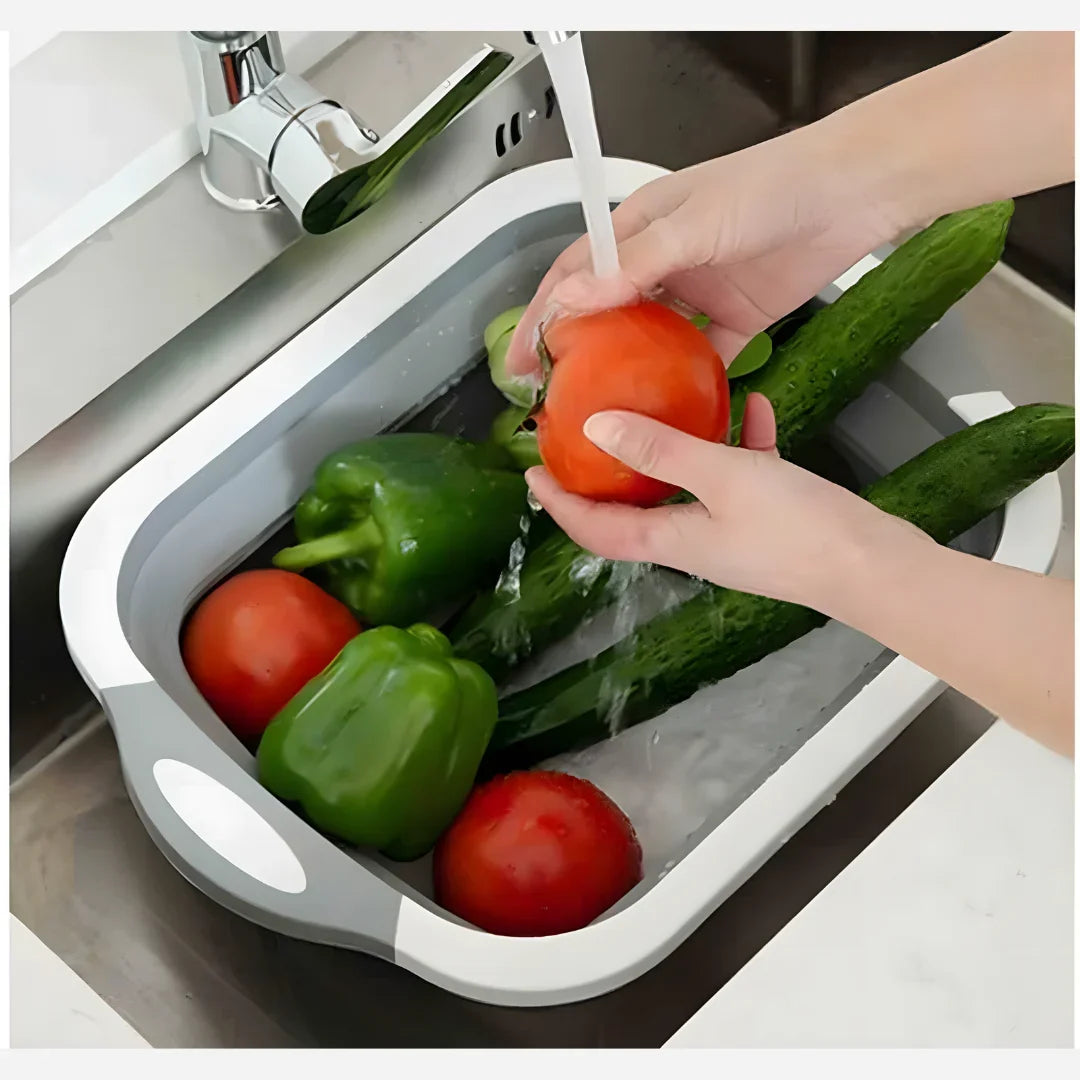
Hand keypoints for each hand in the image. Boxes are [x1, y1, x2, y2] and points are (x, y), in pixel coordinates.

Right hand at [506, 123, 903, 378]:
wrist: (852, 193)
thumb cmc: (772, 187)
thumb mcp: (694, 223)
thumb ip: (634, 264)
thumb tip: (572, 299)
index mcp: (641, 227)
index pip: (577, 273)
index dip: (545, 313)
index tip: (523, 358)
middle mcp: (664, 261)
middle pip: (607, 312)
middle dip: (578, 351)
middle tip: (554, 396)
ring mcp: (699, 292)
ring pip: (651, 340)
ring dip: (627, 372)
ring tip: (601, 411)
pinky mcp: (737, 319)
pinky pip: (703, 358)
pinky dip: (687, 383)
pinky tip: (670, 412)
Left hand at [524, 394, 926, 611]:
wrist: (875, 567)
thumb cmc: (798, 528)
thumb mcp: (724, 477)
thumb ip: (661, 449)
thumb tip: (596, 428)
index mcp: (671, 539)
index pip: (596, 529)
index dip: (560, 505)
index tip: (531, 474)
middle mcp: (694, 541)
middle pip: (634, 507)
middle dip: (608, 473)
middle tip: (587, 433)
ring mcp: (732, 532)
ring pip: (688, 485)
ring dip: (674, 450)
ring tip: (663, 407)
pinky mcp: (769, 519)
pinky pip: (741, 475)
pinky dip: (738, 443)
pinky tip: (752, 405)